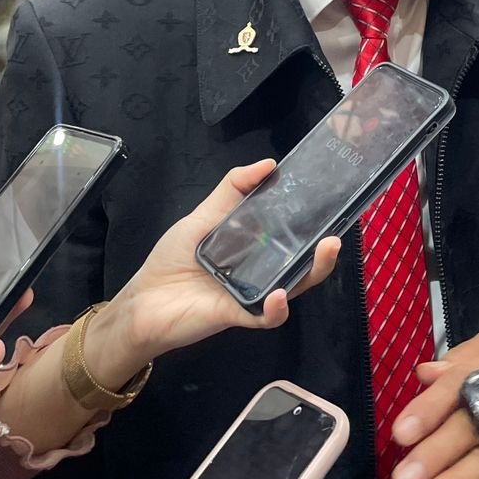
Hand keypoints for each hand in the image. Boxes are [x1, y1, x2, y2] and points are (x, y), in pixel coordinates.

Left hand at [85, 161, 339, 386]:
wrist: (144, 300)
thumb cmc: (172, 258)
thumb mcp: (203, 216)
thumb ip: (233, 189)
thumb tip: (270, 163)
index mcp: (255, 246)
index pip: (291, 236)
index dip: (312, 223)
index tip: (330, 204)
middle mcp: (261, 271)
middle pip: (301, 263)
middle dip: (322, 252)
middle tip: (334, 235)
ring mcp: (252, 294)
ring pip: (292, 287)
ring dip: (312, 272)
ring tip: (325, 251)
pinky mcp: (238, 315)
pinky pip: (264, 316)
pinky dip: (276, 308)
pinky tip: (279, 295)